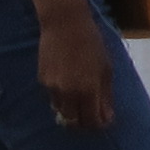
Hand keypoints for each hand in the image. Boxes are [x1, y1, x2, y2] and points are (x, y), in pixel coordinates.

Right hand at [37, 0, 113, 130]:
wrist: (65, 25)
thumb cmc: (92, 44)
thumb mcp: (106, 69)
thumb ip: (105, 95)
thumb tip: (107, 117)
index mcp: (88, 89)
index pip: (91, 120)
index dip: (99, 125)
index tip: (104, 120)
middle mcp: (68, 92)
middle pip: (73, 122)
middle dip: (84, 123)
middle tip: (93, 116)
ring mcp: (52, 87)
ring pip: (62, 112)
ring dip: (72, 111)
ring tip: (82, 100)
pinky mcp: (42, 80)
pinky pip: (53, 98)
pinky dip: (63, 99)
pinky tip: (70, 85)